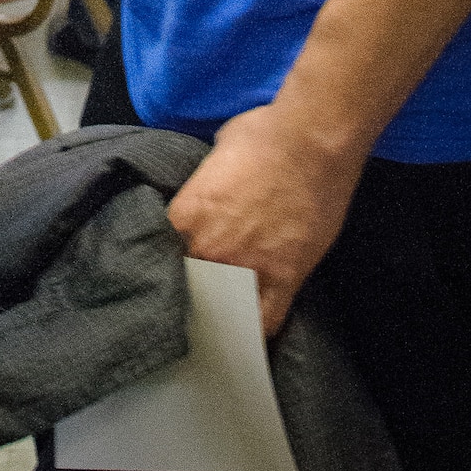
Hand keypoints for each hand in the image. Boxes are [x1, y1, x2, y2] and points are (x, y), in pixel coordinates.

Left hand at [166, 103, 368, 334]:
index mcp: (185, 214)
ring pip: (221, 310)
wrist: (313, 140)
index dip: (161, 261)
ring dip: (218, 313)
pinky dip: (256, 331)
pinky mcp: (284, 280)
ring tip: (216, 319)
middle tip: (191, 295)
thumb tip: (207, 190)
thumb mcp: (215, 153)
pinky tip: (249, 336)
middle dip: (186, 290)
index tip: (165, 265)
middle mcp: (208, 248)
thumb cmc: (261, 133)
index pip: (157, 252)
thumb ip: (205, 183)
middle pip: (185, 287)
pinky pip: (265, 322)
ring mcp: (246, 268)